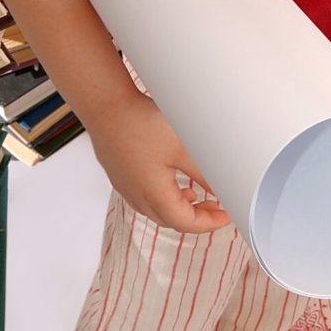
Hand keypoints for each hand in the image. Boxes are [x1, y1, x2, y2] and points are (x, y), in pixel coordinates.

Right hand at [86, 89, 232, 233]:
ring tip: (197, 196)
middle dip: (196, 218)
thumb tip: (219, 189)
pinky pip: (144, 198)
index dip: (209, 223)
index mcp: (154, 195)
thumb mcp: (182, 148)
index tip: (224, 217)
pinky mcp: (121, 177)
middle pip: (171, 221)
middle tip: (215, 207)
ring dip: (179, 209)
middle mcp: (137, 197)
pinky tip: (171, 184)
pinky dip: (163, 199)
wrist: (106, 106)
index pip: (186, 224)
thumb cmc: (138, 123)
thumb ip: (203, 173)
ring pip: (157, 211)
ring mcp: (126, 188)